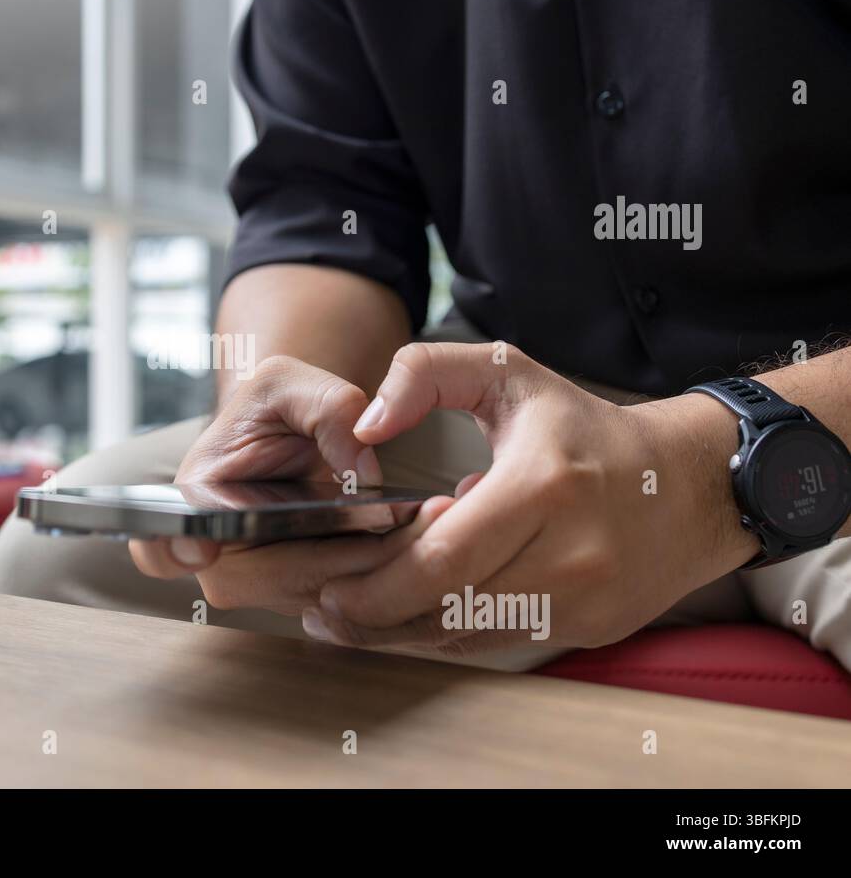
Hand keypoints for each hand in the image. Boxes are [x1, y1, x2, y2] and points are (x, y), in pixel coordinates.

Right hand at [127, 356, 415, 615]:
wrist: (291, 435)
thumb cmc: (275, 408)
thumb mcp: (292, 383)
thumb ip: (327, 407)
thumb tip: (358, 469)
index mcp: (196, 503)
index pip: (157, 546)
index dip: (171, 550)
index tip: (201, 547)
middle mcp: (221, 558)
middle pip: (278, 578)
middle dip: (342, 553)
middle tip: (399, 518)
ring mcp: (264, 585)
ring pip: (323, 596)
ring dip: (374, 566)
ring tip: (416, 522)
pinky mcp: (307, 595)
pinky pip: (351, 601)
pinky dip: (385, 573)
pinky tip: (413, 536)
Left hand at [306, 342, 756, 655]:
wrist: (689, 485)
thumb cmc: (581, 428)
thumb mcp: (507, 373)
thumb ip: (425, 374)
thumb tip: (366, 426)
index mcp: (545, 486)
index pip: (443, 557)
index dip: (379, 582)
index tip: (331, 582)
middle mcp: (572, 553)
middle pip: (449, 607)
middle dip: (377, 615)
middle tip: (327, 607)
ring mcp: (586, 600)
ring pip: (470, 637)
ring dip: (403, 633)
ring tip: (353, 617)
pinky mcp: (592, 629)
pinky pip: (499, 644)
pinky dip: (448, 635)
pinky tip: (411, 618)